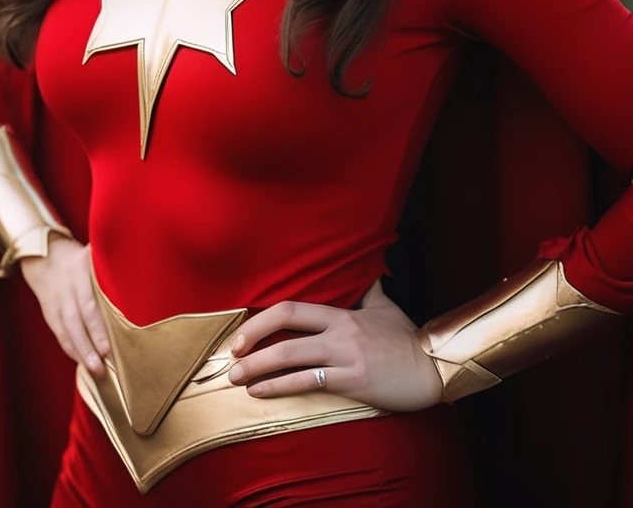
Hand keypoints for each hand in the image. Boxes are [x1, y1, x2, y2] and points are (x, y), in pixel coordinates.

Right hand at [19, 235, 109, 378]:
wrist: (47, 259)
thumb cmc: (84, 259)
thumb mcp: (95, 253)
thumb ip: (114, 261)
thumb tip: (145, 266)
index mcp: (80, 272)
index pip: (88, 303)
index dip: (98, 326)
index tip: (110, 346)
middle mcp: (66, 289)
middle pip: (76, 321)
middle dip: (90, 345)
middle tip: (105, 364)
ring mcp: (56, 304)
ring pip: (67, 332)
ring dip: (81, 353)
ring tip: (96, 372)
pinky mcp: (51, 316)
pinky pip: (61, 336)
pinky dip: (72, 351)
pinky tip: (85, 365)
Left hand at [226, 278, 442, 410]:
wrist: (434, 369)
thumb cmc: (408, 341)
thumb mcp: (387, 309)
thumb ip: (370, 291)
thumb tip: (370, 272)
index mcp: (342, 313)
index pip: (293, 308)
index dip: (263, 319)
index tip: (243, 333)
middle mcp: (339, 330)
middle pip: (285, 325)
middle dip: (252, 338)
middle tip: (230, 354)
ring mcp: (344, 355)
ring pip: (290, 356)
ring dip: (257, 368)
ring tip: (236, 379)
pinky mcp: (352, 380)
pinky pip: (308, 382)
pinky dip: (279, 387)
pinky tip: (260, 393)